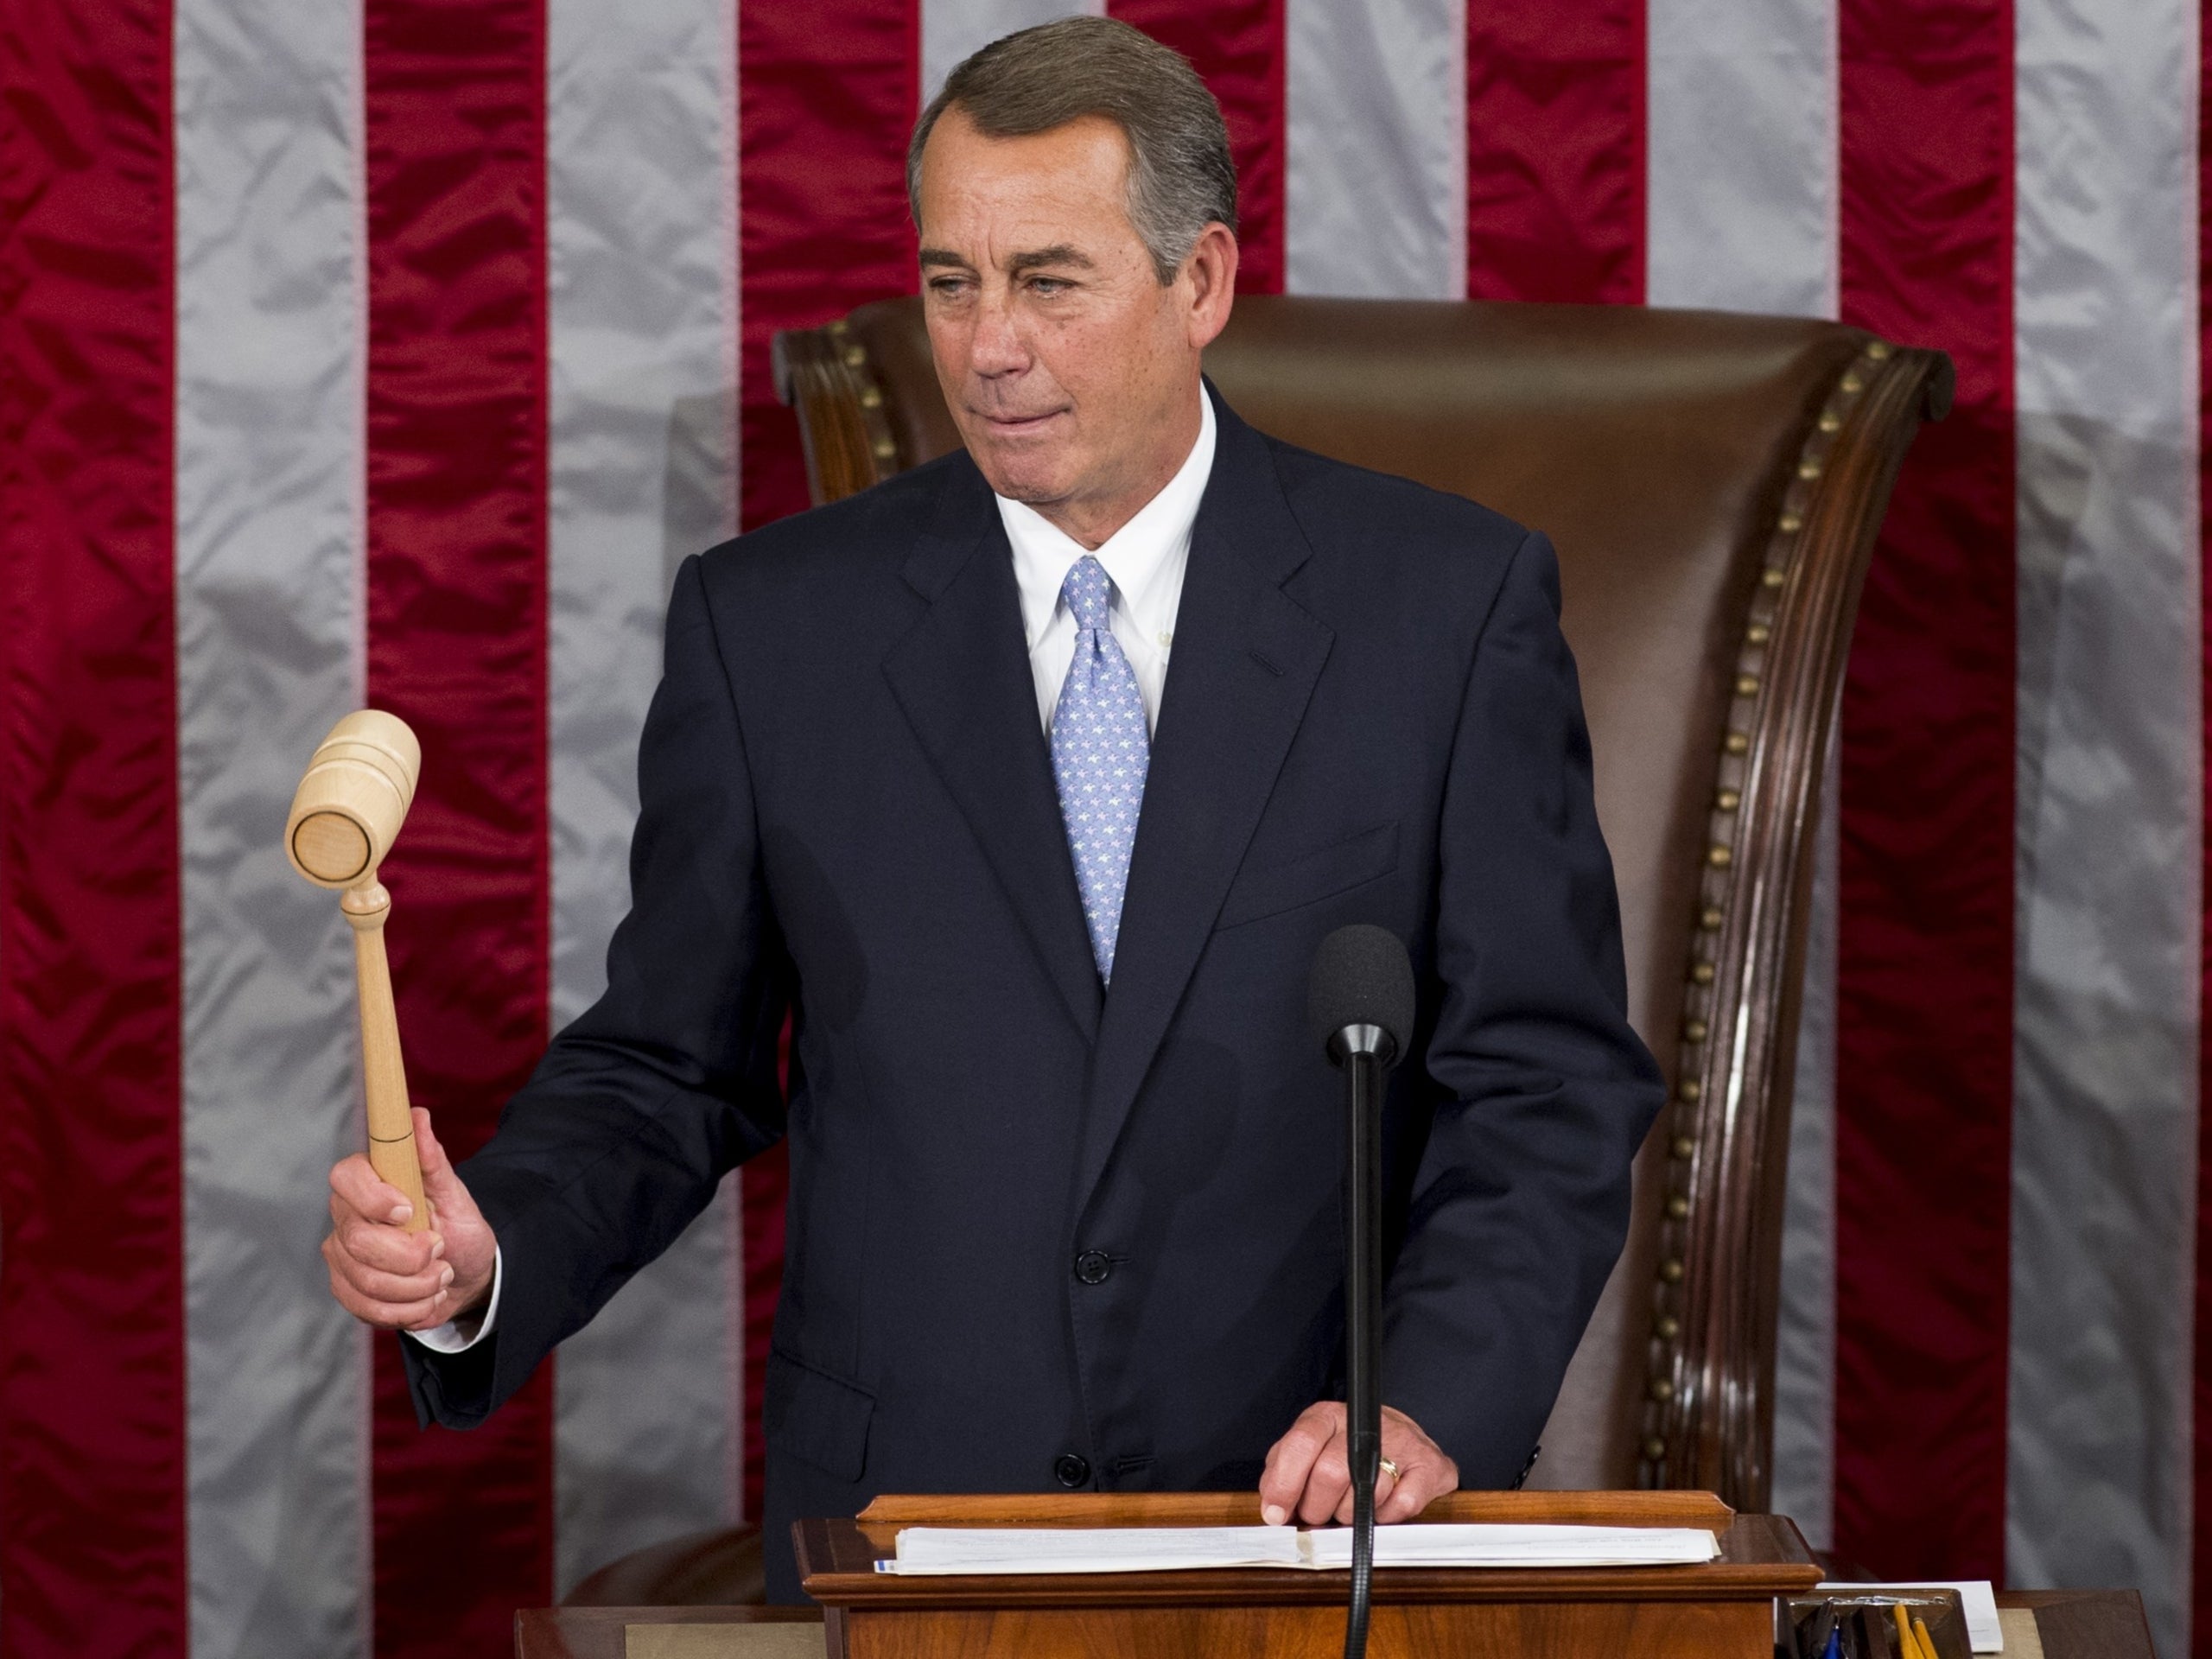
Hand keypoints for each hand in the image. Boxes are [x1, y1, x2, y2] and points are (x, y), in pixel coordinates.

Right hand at [322, 1108, 497, 1331]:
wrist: (463, 1273)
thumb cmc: (456, 1225)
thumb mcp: (454, 1194)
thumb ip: (432, 1160)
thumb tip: (418, 1115)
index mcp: (368, 1181)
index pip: (345, 1177)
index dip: (373, 1197)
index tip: (409, 1211)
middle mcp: (347, 1216)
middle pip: (357, 1239)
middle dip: (410, 1255)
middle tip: (440, 1251)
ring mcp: (342, 1255)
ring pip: (365, 1279)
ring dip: (417, 1285)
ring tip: (441, 1274)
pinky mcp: (346, 1288)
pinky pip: (367, 1308)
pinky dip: (408, 1308)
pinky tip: (426, 1297)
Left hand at [1259, 1402, 1459, 1525]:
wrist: (1403, 1437)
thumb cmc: (1346, 1449)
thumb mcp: (1308, 1450)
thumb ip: (1282, 1472)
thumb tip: (1272, 1508)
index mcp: (1327, 1416)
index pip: (1301, 1444)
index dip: (1285, 1483)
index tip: (1277, 1513)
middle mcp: (1364, 1423)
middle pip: (1331, 1473)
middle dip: (1317, 1508)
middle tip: (1318, 1513)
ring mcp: (1401, 1442)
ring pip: (1365, 1494)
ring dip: (1350, 1514)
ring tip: (1349, 1505)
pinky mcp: (1430, 1466)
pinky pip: (1400, 1507)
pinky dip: (1385, 1517)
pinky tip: (1379, 1506)